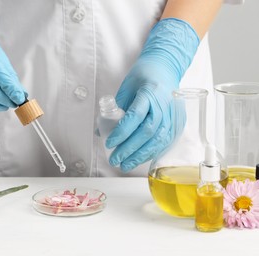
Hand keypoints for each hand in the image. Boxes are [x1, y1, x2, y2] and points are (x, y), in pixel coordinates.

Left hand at [106, 18, 198, 171]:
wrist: (165, 67)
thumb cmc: (144, 76)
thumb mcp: (126, 88)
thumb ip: (115, 109)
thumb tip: (100, 131)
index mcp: (149, 93)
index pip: (135, 116)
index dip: (122, 132)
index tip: (109, 143)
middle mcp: (163, 105)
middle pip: (147, 132)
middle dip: (129, 149)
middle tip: (115, 160)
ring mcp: (172, 115)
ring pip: (157, 140)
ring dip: (140, 156)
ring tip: (125, 165)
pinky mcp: (177, 122)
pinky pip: (164, 142)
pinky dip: (151, 152)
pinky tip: (139, 159)